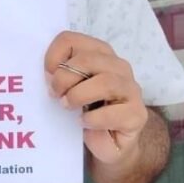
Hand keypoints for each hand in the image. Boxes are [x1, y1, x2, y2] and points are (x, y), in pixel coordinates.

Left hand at [44, 31, 147, 164]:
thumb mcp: (68, 89)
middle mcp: (118, 66)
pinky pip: (113, 113)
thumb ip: (58, 76)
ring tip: (68, 106)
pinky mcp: (137, 114)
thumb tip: (49, 76)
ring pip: (105, 82)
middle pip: (87, 59)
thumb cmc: (85, 110)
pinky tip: (83, 123)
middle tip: (56, 94)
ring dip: (78, 96)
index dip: (53, 56)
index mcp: (99, 53)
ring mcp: (131, 89)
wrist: (107, 143)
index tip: (47, 75)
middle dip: (64, 78)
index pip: (70, 40)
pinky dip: (92, 119)